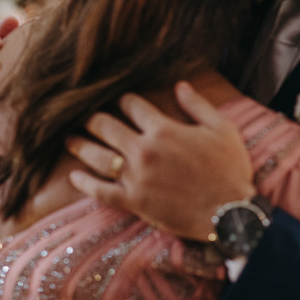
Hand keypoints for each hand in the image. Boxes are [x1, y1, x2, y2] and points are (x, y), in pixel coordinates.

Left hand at [66, 82, 253, 240]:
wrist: (231, 214)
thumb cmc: (230, 170)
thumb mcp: (222, 129)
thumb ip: (197, 105)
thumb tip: (180, 84)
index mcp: (163, 129)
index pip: (131, 105)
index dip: (121, 99)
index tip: (116, 100)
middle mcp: (144, 150)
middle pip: (105, 125)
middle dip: (91, 117)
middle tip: (81, 115)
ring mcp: (135, 176)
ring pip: (96, 155)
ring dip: (79, 144)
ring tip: (69, 139)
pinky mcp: (133, 201)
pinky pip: (100, 191)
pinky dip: (84, 182)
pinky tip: (73, 175)